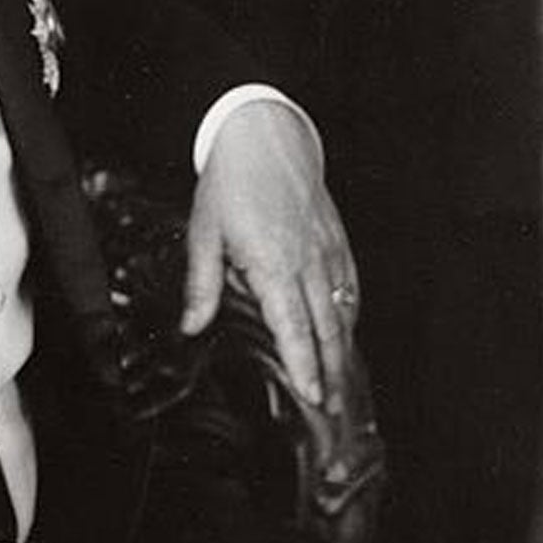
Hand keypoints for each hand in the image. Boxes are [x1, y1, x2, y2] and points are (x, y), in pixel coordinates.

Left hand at [182, 98, 358, 411]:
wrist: (265, 134)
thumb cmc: (231, 181)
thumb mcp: (203, 231)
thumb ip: (202, 283)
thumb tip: (192, 326)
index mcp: (272, 263)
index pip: (293, 326)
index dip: (304, 364)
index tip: (313, 394)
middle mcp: (307, 262)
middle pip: (326, 327)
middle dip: (331, 371)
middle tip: (333, 407)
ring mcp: (327, 250)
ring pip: (342, 310)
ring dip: (343, 350)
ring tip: (341, 384)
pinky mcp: (336, 240)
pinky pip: (349, 285)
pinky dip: (350, 314)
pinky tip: (346, 333)